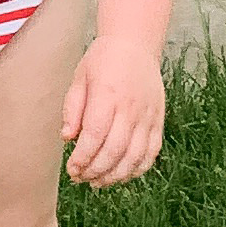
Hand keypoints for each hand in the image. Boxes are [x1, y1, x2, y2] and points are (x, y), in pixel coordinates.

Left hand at [60, 34, 163, 188]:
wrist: (135, 45)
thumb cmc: (102, 61)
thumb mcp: (80, 78)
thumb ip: (73, 108)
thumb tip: (67, 138)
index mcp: (108, 94)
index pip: (95, 136)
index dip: (82, 158)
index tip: (71, 169)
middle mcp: (130, 107)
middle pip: (114, 150)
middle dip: (95, 170)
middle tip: (81, 178)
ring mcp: (147, 115)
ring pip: (134, 156)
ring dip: (115, 175)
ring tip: (98, 181)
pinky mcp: (158, 120)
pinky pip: (151, 152)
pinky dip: (137, 169)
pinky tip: (121, 174)